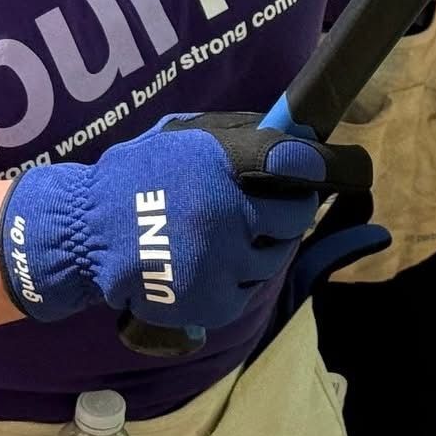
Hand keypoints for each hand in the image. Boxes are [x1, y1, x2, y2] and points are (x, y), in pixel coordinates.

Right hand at [0, 112, 369, 329]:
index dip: (325, 164)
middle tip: (279, 203)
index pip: (295, 163)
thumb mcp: (183, 135)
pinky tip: (218, 259)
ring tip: (240, 232)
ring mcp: (223, 261)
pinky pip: (251, 288)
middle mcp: (228, 212)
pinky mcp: (214, 302)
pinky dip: (242, 275)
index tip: (346, 165)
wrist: (89, 234)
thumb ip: (236, 134)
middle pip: (296, 214)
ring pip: (277, 256)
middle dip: (293, 207)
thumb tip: (293, 133)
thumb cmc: (139, 174)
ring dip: (269, 244)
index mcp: (221, 163)